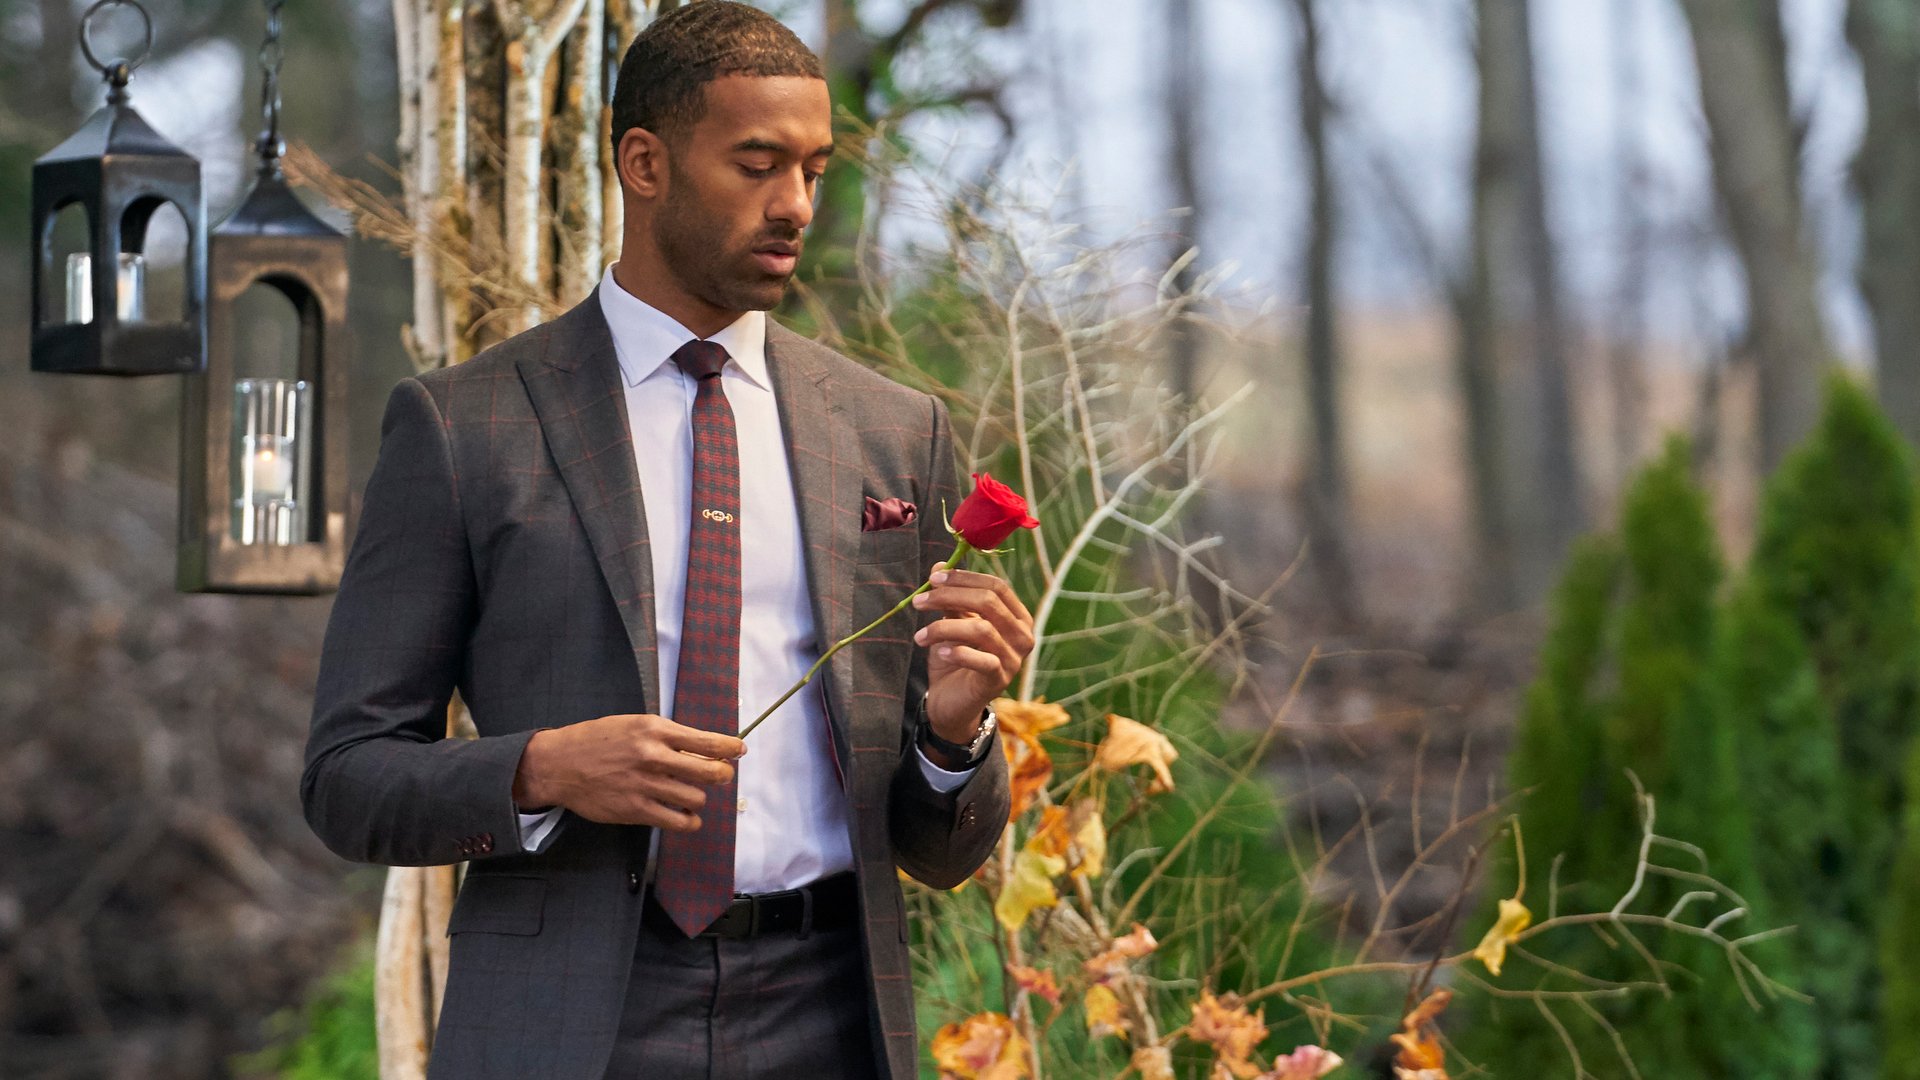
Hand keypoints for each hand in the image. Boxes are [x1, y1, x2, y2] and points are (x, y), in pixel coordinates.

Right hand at [512, 713, 743, 830]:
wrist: (559, 764)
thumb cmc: (597, 740)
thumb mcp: (634, 725)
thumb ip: (667, 735)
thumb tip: (704, 746)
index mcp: (655, 729)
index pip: (707, 741)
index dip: (731, 748)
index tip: (739, 751)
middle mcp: (653, 756)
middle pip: (710, 772)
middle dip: (722, 775)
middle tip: (721, 775)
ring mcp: (645, 785)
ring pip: (696, 798)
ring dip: (699, 798)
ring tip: (691, 795)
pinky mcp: (636, 810)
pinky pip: (678, 821)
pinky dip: (689, 821)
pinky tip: (686, 816)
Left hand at [911, 563, 1034, 742]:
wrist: (952, 701)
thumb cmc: (955, 657)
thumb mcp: (952, 622)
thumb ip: (951, 597)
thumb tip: (939, 566)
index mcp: (1017, 616)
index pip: (997, 586)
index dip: (965, 578)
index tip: (933, 578)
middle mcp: (1023, 635)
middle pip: (989, 603)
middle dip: (949, 597)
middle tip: (919, 601)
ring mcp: (1014, 659)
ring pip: (982, 629)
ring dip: (944, 628)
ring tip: (920, 636)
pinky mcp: (1000, 680)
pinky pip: (982, 660)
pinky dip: (958, 652)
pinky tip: (939, 652)